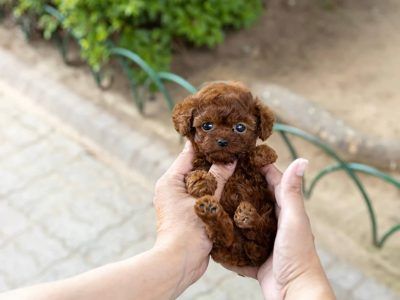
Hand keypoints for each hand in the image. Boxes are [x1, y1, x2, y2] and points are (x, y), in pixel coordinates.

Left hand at [152, 140, 235, 296]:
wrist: (180, 262)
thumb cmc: (187, 232)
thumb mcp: (206, 200)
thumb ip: (218, 178)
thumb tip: (230, 159)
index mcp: (170, 181)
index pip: (188, 154)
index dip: (205, 144)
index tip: (221, 135)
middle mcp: (172, 188)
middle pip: (195, 167)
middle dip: (214, 160)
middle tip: (233, 150)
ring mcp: (180, 201)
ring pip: (200, 182)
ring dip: (215, 176)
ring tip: (235, 165)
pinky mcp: (189, 212)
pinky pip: (203, 195)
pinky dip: (214, 190)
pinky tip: (231, 186)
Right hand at [224, 159, 334, 299]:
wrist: (294, 292)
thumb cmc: (298, 254)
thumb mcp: (293, 219)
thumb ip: (292, 192)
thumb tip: (302, 159)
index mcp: (287, 210)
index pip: (274, 181)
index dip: (261, 166)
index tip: (244, 154)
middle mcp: (276, 222)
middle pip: (256, 198)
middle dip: (242, 186)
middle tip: (223, 174)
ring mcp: (264, 240)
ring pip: (244, 221)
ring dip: (232, 212)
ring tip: (214, 199)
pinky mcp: (256, 256)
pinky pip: (239, 245)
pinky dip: (229, 239)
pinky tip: (215, 232)